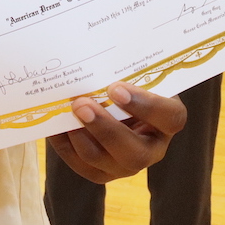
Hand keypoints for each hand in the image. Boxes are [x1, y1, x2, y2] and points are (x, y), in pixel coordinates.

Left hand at [48, 82, 186, 183]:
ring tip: (66, 112)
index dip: (145, 105)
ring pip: (103, 162)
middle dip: (105, 129)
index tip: (116, 87)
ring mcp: (126, 165)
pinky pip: (81, 166)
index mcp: (168, 120)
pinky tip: (55, 126)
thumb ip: (124, 69)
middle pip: (134, 153)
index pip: (170, 118)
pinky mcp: (102, 173)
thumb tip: (94, 51)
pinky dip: (65, 146)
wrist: (117, 103)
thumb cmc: (130, 83)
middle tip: (81, 104)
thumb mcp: (135, 74)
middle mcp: (152, 149)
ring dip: (81, 137)